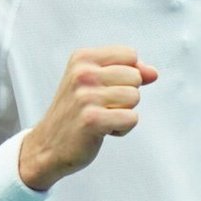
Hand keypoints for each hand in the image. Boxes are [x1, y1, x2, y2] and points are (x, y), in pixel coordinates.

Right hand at [19, 46, 158, 190]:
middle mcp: (82, 73)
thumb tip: (153, 73)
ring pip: (134, 97)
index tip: (108, 87)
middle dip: (126, 95)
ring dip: (124, 113)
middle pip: (135, 76)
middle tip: (102, 106)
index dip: (128, 74)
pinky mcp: (92, 119)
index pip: (130, 55)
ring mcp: (86, 96)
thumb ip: (126, 71)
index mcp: (82, 58)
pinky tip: (103, 130)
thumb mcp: (95, 82)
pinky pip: (132, 118)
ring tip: (103, 117)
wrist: (47, 145)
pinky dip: (122, 128)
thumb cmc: (75, 112)